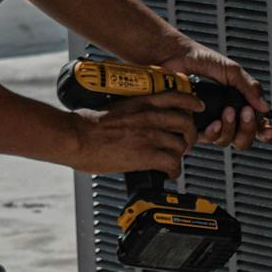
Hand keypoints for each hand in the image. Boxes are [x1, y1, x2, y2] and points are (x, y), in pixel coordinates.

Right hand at [67, 95, 200, 176]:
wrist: (75, 136)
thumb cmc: (86, 124)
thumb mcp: (115, 108)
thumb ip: (132, 112)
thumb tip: (135, 122)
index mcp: (141, 102)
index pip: (176, 97)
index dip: (191, 103)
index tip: (197, 107)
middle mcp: (150, 117)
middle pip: (186, 123)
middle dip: (189, 135)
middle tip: (184, 142)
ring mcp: (150, 135)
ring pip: (181, 144)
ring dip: (180, 155)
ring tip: (173, 160)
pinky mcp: (146, 155)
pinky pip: (173, 164)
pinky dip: (174, 171)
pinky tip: (168, 174)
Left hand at [148, 36, 271, 150]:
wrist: (176, 56)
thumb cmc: (202, 60)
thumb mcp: (232, 71)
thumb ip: (249, 87)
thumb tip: (265, 107)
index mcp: (238, 104)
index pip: (256, 125)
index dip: (264, 132)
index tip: (268, 130)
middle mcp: (224, 117)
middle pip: (243, 140)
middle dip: (248, 130)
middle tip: (245, 113)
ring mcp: (208, 123)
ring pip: (226, 141)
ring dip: (230, 128)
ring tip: (226, 111)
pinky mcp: (192, 126)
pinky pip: (206, 138)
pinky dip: (213, 132)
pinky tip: (212, 122)